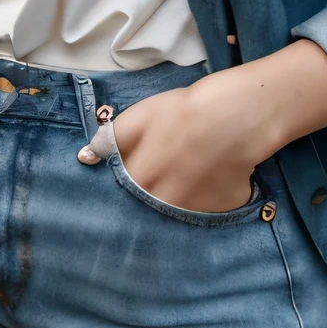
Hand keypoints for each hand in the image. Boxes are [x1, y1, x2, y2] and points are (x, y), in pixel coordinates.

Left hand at [77, 40, 326, 212]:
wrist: (239, 114)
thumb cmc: (185, 110)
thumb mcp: (142, 115)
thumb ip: (113, 138)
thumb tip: (86, 157)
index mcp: (142, 180)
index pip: (116, 199)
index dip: (112, 194)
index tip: (109, 191)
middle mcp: (166, 204)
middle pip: (143, 214)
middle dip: (138, 207)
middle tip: (143, 192)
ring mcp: (195, 211)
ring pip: (173, 217)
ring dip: (168, 208)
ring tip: (176, 185)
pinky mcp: (222, 210)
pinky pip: (205, 213)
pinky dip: (201, 202)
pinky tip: (205, 182)